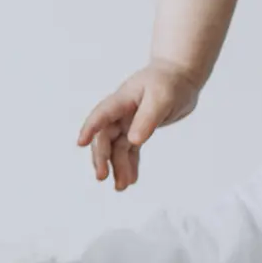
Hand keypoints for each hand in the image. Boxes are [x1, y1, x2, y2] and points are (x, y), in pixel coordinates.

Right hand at [76, 60, 201, 190]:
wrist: (181, 75)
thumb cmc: (171, 82)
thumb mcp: (162, 99)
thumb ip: (147, 119)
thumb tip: (134, 141)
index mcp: (122, 99)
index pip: (101, 114)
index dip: (90, 128)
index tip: (80, 143)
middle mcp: (121, 112)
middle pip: (105, 136)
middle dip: (101, 156)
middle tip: (102, 177)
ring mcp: (128, 121)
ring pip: (116, 147)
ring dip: (117, 166)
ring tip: (121, 187)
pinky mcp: (138, 129)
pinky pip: (130, 150)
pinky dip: (129, 164)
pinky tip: (130, 179)